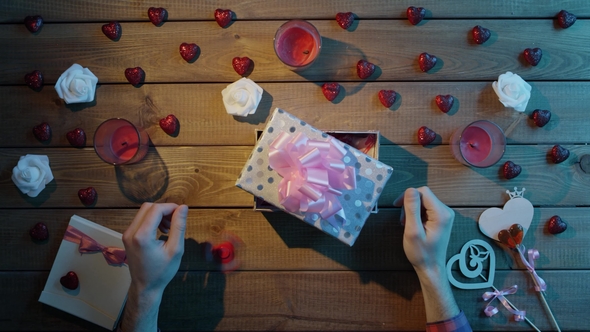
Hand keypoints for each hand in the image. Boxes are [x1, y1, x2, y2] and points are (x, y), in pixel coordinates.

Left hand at [120, 202, 187, 331]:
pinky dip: (152, 220)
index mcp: (142, 236)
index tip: (182, 214)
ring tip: (169, 228)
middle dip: (164, 210)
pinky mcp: (127, 236)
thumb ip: (179, 227)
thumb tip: (183, 207)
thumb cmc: (162, 271)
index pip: (156, 209)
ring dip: (158, 214)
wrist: (145, 287)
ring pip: (143, 212)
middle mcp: (131, 232)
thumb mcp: (176, 250)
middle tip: (176, 221)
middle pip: (148, 207)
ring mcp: (127, 234)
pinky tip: (160, 231)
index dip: (171, 207)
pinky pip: (140, 220)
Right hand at [394, 187, 458, 321]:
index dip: (408, 196)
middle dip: (409, 204)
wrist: (431, 268)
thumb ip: (411, 209)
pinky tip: (412, 225)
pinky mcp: (441, 220)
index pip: (423, 192)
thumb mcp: (413, 231)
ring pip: (424, 202)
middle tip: (401, 220)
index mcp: (441, 213)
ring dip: (412, 210)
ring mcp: (444, 215)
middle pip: (423, 196)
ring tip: (406, 224)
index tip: (397, 206)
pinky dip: (417, 215)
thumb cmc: (421, 253)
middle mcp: (446, 211)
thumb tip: (410, 189)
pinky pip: (426, 209)